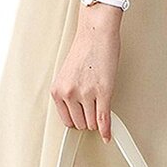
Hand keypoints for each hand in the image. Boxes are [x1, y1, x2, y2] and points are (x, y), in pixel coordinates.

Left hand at [49, 10, 121, 142]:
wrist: (96, 32)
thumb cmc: (85, 48)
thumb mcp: (68, 74)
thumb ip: (70, 93)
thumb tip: (78, 111)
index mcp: (57, 90)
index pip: (66, 120)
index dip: (77, 120)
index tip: (82, 123)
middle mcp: (69, 93)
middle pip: (80, 123)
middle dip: (88, 120)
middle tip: (94, 111)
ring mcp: (86, 94)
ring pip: (92, 123)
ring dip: (98, 121)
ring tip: (101, 109)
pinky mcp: (103, 92)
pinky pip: (103, 118)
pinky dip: (107, 129)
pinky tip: (109, 134)